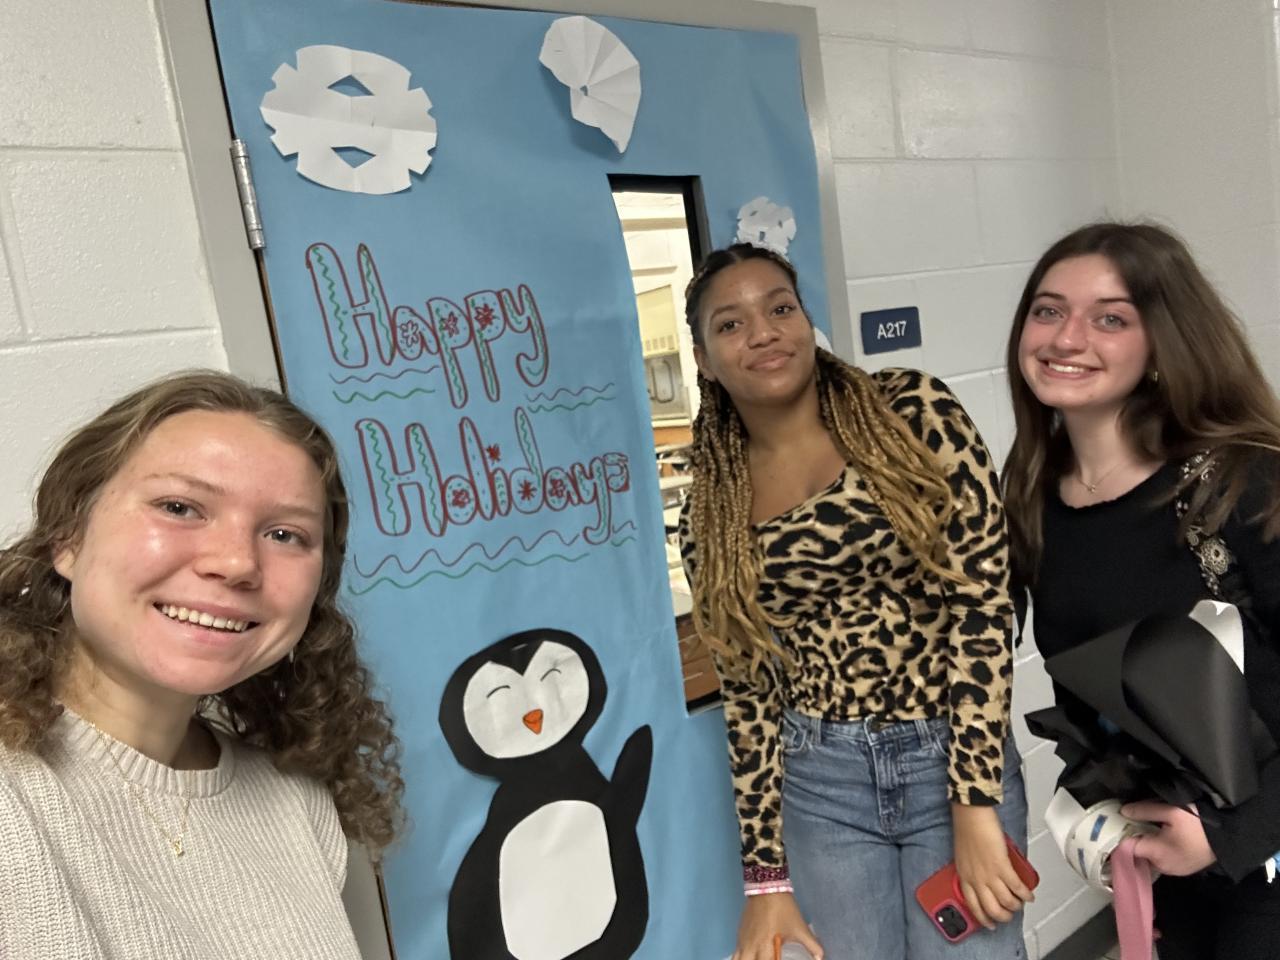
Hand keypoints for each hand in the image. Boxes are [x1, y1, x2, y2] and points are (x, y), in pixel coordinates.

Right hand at [732, 892, 823, 959]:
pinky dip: (743, 957)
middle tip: (769, 958)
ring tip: (758, 957)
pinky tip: (752, 956)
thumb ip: (812, 946)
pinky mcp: (739, 934)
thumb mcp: (800, 928)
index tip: (777, 959)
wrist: (767, 887)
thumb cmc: (784, 909)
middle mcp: (750, 947)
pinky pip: (736, 953)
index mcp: (765, 946)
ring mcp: (742, 941)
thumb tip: (821, 958)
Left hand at [951, 803, 1034, 929]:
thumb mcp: (964, 856)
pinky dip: (1025, 894)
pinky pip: (1017, 888)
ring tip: (1021, 904)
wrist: (971, 815)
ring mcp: (989, 874)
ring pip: (1006, 902)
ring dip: (1016, 906)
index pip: (973, 905)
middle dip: (1003, 916)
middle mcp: (976, 879)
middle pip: (991, 909)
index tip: (990, 924)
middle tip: (1010, 914)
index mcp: (964, 876)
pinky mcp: (1002, 867)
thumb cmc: (967, 829)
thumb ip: (973, 870)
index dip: (983, 918)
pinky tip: (1029, 895)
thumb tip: (986, 878)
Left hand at [1121, 801, 1216, 875]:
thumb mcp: (1172, 811)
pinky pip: (1164, 860)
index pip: (1127, 848)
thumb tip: (1123, 811)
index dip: (1120, 835)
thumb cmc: (1200, 824)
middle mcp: (1163, 867)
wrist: (1230, 838)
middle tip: (1131, 821)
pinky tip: (1162, 836)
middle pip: (1139, 853)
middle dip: (1134, 838)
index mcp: (1156, 854)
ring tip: (1146, 827)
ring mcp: (1174, 870)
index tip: (1114, 824)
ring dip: (1147, 844)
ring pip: (1151, 857)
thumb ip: (1145, 811)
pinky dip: (1159, 849)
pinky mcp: (1184, 869)